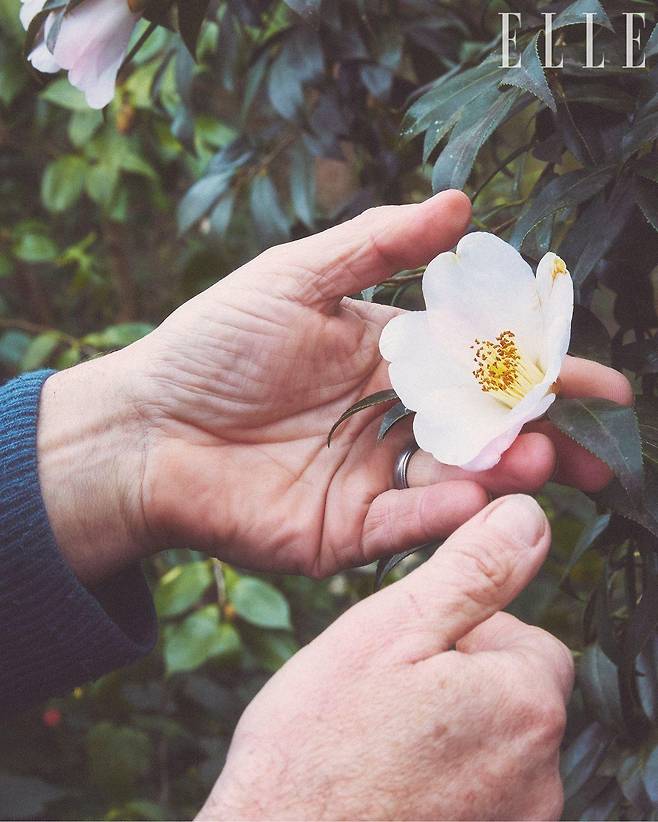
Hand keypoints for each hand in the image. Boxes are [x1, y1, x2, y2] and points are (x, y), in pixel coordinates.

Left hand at [37, 192, 631, 583]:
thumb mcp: (294, 277)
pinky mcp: (344, 533)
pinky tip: (477, 498)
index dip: (540, 372)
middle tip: (594, 443)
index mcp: (388, 360)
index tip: (600, 384)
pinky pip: (405, 526)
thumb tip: (463, 205)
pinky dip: (442, 515)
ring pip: (454, 481)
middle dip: (542, 436)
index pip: (480, 365)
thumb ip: (378, 246)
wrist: (145, 428)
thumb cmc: (213, 345)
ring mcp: (372, 480)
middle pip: (483, 431)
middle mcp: (391, 422)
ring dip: (501, 473)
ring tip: (537, 459)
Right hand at [199, 494, 573, 820]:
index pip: (524, 634)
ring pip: (491, 740)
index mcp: (524, 702)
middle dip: (456, 677)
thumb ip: (471, 570)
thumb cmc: (316, 747)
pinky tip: (388, 779)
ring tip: (379, 739)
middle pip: (509, 690)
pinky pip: (477, 789)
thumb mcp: (392, 630)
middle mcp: (540, 773)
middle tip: (384, 692)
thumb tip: (526, 516)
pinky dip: (442, 776)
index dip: (461, 631)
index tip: (407, 651)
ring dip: (448, 727)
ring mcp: (517, 819)